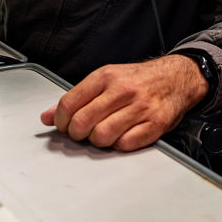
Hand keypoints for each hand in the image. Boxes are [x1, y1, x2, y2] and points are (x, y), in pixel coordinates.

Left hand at [38, 55, 207, 151]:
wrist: (176, 78)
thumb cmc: (138, 80)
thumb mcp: (105, 79)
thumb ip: (76, 98)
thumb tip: (46, 116)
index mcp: (106, 77)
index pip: (69, 103)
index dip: (61, 121)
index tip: (64, 125)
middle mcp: (122, 90)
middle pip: (82, 122)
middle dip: (76, 134)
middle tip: (81, 133)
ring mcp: (140, 108)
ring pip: (101, 136)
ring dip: (97, 141)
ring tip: (102, 134)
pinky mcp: (155, 124)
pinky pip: (125, 145)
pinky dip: (119, 145)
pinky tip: (121, 136)